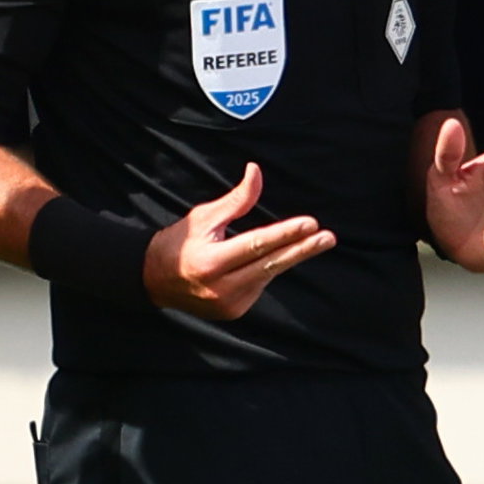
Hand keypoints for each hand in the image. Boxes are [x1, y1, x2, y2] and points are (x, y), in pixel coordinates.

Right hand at [143, 163, 333, 319]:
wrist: (154, 281)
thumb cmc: (179, 242)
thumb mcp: (204, 217)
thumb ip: (236, 200)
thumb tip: (256, 171)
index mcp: (210, 262)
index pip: (255, 245)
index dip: (284, 234)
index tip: (310, 224)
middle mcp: (221, 287)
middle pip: (270, 265)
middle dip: (302, 249)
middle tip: (329, 238)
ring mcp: (229, 304)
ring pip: (268, 275)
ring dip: (290, 257)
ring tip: (316, 241)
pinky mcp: (235, 312)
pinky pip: (260, 285)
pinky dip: (269, 270)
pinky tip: (274, 258)